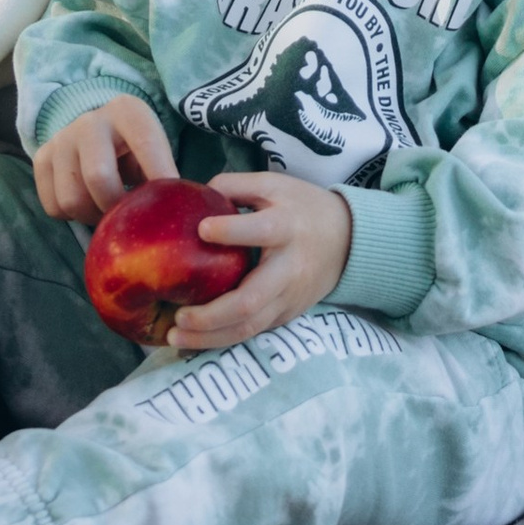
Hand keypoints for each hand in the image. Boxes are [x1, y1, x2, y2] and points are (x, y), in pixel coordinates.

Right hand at [33, 93, 178, 224]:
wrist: (98, 130)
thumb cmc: (134, 147)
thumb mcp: (155, 149)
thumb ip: (165, 175)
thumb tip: (175, 210)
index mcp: (127, 111)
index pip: (146, 144)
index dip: (159, 177)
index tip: (167, 205)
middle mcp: (90, 121)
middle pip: (97, 177)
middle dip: (115, 206)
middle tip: (126, 214)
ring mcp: (61, 138)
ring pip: (71, 199)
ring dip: (92, 216)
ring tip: (106, 210)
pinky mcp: (42, 158)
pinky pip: (53, 207)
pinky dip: (71, 217)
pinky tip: (87, 203)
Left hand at [161, 169, 351, 352]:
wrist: (349, 240)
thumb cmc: (303, 208)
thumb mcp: (274, 184)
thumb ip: (234, 186)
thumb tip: (194, 194)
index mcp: (286, 227)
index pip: (260, 231)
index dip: (231, 231)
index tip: (201, 230)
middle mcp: (288, 268)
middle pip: (250, 300)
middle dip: (210, 314)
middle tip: (177, 316)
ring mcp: (288, 297)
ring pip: (249, 327)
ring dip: (210, 337)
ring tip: (174, 338)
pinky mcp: (286, 315)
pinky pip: (253, 332)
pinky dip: (222, 339)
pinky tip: (195, 340)